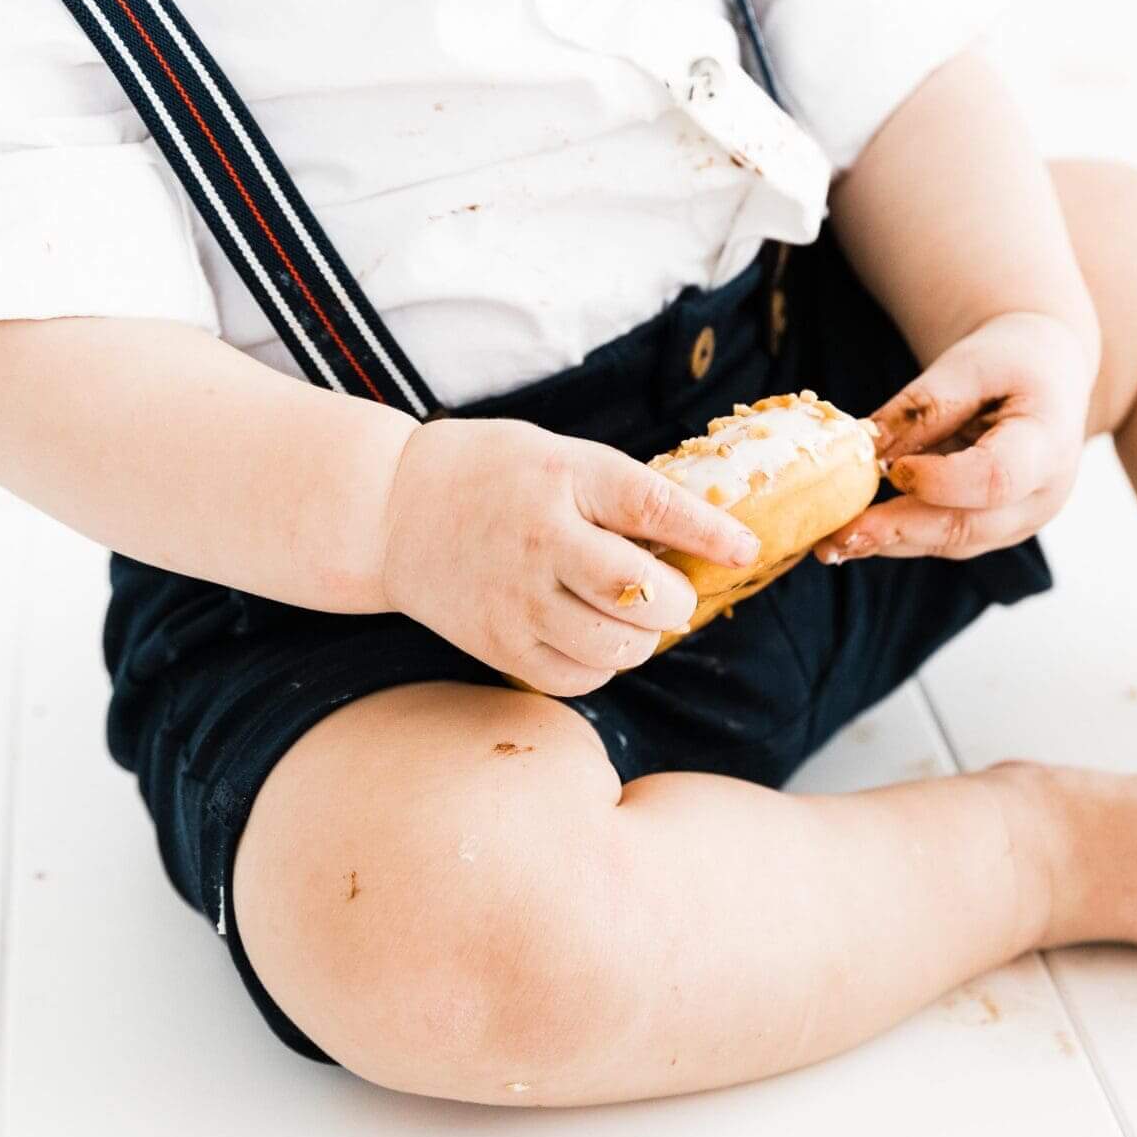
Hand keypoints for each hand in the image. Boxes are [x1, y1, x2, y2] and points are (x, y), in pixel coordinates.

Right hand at [379, 418, 760, 694]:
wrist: (390, 510)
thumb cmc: (494, 475)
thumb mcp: (561, 457)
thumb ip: (623, 493)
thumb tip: (707, 538)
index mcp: (565, 476)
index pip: (656, 507)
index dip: (712, 533)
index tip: (747, 549)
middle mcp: (542, 539)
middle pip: (643, 595)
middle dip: (677, 601)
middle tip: (672, 593)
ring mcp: (516, 599)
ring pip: (618, 648)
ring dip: (644, 640)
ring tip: (633, 618)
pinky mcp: (498, 645)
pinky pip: (578, 679)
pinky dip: (603, 668)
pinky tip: (594, 639)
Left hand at [816, 311, 1094, 564]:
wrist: (1046, 374)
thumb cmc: (1010, 360)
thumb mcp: (968, 365)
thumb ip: (922, 408)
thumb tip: (866, 453)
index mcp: (1048, 443)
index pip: (997, 478)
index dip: (941, 481)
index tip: (892, 470)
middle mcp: (1042, 496)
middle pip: (968, 525)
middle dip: (898, 531)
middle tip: (837, 536)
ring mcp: (1020, 522)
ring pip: (950, 542)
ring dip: (889, 542)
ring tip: (831, 541)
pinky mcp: (993, 530)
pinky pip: (942, 539)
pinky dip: (898, 536)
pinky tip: (852, 533)